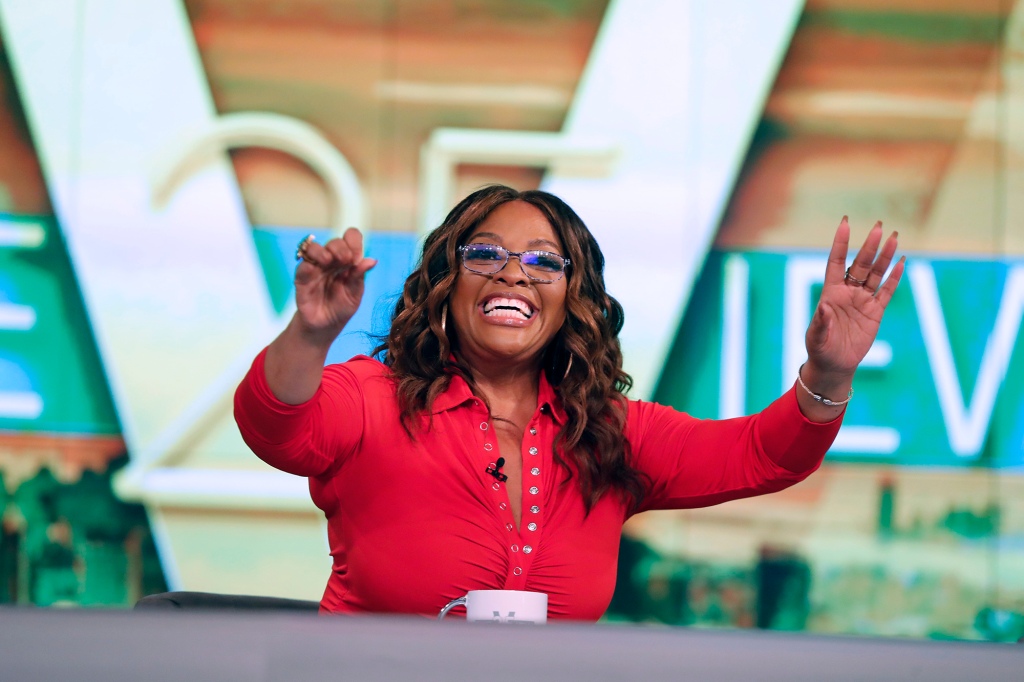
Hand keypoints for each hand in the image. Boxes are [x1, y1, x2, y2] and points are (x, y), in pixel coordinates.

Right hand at [294, 228, 376, 341]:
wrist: (325, 327)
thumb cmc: (342, 308)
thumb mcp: (355, 293)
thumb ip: (360, 276)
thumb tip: (372, 260)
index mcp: (347, 261)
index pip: (350, 238)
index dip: (354, 242)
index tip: (356, 257)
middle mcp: (331, 260)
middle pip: (334, 242)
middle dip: (341, 248)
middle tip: (346, 261)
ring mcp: (315, 268)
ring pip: (314, 247)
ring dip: (323, 251)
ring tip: (329, 261)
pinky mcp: (302, 278)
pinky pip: (302, 265)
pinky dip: (308, 264)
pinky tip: (314, 270)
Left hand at [805, 217, 904, 377]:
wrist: (834, 365)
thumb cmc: (820, 348)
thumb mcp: (815, 337)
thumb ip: (820, 322)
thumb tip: (824, 308)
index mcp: (830, 292)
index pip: (836, 262)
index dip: (840, 243)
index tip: (845, 223)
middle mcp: (848, 292)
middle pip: (861, 264)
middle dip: (870, 246)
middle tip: (879, 226)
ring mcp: (863, 300)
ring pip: (876, 274)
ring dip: (885, 256)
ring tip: (894, 237)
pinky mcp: (876, 312)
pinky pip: (887, 291)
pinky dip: (894, 278)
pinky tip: (901, 262)